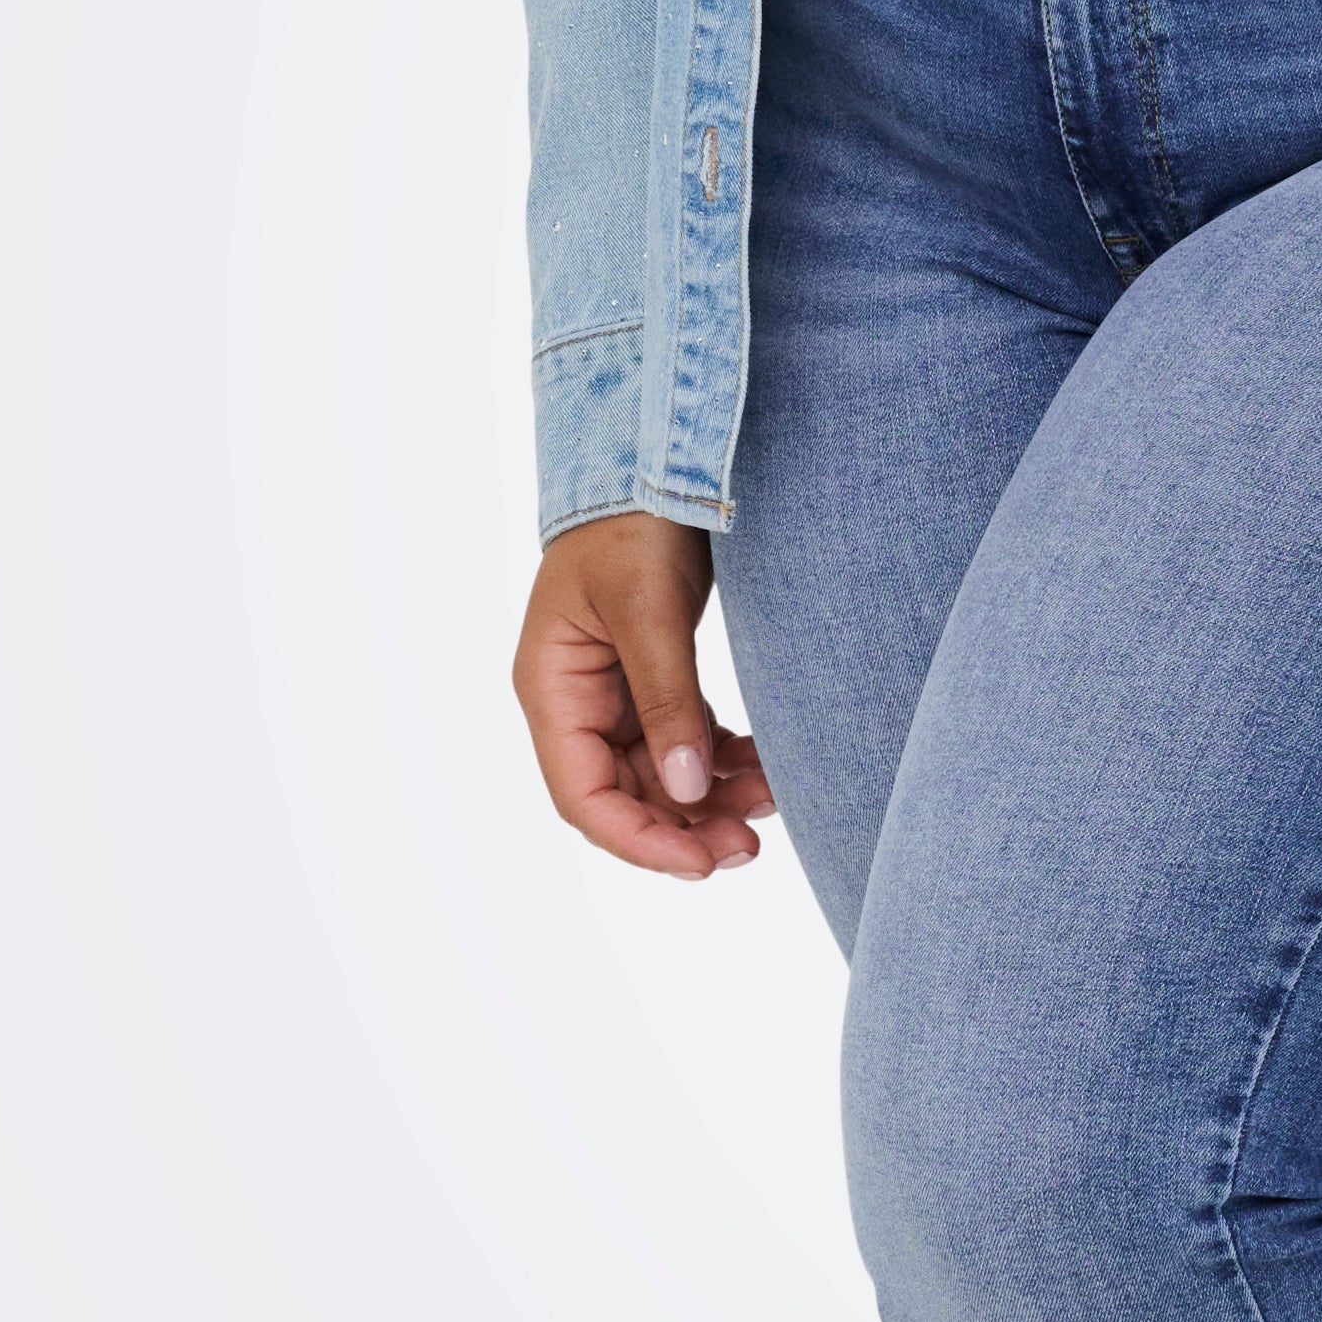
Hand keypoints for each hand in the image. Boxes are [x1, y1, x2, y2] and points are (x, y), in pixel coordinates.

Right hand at [513, 510, 778, 880]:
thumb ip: (669, 700)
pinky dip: (720, 760)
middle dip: (682, 828)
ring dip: (708, 798)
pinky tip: (762, 770)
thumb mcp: (649, 611)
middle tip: (748, 848)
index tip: (701, 864)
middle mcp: (576, 701)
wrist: (652, 458)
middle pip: (622, 796)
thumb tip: (686, 791)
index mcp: (551, 689)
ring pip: (660, 774)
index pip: (582, 796)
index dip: (638, 841)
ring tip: (769, 805)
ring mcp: (614, 692)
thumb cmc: (632, 523)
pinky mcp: (652, 677)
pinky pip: (683, 740)